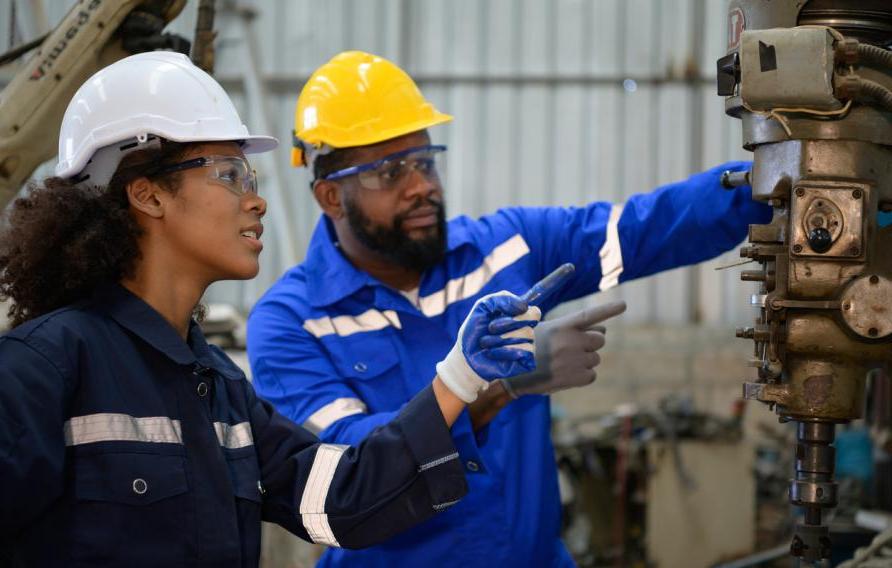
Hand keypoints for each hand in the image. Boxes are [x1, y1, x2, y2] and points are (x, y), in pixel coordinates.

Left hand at [436, 292, 540, 402]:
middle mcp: (526, 331)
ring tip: (485, 343)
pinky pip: (525, 351)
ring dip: (500, 338)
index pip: (533, 310)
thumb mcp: (483, 306)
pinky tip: (492, 353)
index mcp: (518, 317)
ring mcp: (527, 347)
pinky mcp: (526, 362)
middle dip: (509, 321)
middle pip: (532, 318)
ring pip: (527, 334)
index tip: (507, 311)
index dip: (522, 308)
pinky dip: (504, 350)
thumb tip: (523, 305)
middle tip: (491, 327)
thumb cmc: (474, 331)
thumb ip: (502, 298)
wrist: (466, 357)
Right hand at [501, 300, 625, 397]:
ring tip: (562, 362)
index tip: (624, 304)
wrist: (510, 374)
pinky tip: (565, 374)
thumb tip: (602, 330)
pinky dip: (582, 376)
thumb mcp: (544, 329)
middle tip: (572, 348)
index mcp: (562, 326)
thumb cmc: (526, 348)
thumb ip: (573, 327)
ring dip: (584, 360)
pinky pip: (591, 375)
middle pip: (599, 339)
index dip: (608, 309)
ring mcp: (574, 360)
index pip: (589, 315)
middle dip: (590, 343)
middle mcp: (571, 341)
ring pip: (595, 358)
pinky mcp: (576, 378)